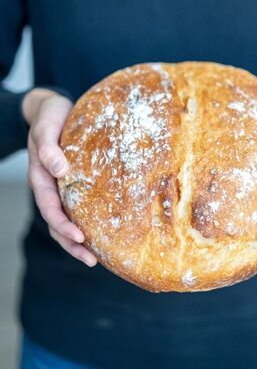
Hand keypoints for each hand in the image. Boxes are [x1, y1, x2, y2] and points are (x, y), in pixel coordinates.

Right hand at [23, 88, 96, 266]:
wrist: (52, 108)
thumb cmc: (49, 118)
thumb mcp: (46, 129)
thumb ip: (49, 149)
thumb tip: (60, 170)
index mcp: (41, 178)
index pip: (50, 208)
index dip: (63, 225)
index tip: (80, 237)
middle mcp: (51, 187)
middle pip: (58, 223)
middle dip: (72, 243)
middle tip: (92, 260)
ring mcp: (61, 187)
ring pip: (67, 219)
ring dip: (78, 240)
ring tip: (97, 257)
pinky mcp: (75, 182)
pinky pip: (79, 206)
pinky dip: (88, 221)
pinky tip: (103, 230)